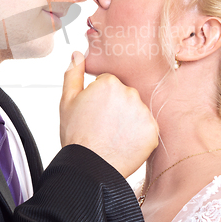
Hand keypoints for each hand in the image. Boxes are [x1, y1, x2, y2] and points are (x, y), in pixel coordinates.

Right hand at [60, 51, 158, 177]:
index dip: (100, 99)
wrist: (89, 167)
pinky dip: (138, 136)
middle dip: (116, 107)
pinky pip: (147, 128)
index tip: (94, 113)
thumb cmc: (76, 135)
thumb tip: (76, 54)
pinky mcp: (153, 131)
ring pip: (136, 111)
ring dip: (128, 120)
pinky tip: (124, 143)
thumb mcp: (67, 101)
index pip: (109, 84)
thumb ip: (73, 74)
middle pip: (125, 95)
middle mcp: (130, 93)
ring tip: (113, 136)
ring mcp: (143, 112)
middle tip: (103, 126)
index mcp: (109, 83)